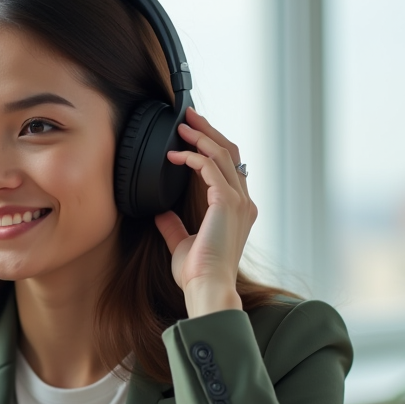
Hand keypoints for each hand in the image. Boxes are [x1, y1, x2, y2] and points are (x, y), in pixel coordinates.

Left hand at [154, 108, 256, 317]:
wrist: (206, 287)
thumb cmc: (197, 273)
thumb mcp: (182, 244)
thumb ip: (174, 226)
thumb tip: (161, 213)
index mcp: (238, 210)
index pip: (229, 168)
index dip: (211, 147)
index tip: (191, 134)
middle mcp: (243, 202)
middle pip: (230, 153)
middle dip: (208, 131)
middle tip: (188, 116)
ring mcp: (239, 201)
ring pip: (224, 154)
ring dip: (201, 136)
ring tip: (182, 124)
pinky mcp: (227, 202)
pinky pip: (211, 168)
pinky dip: (193, 156)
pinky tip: (175, 155)